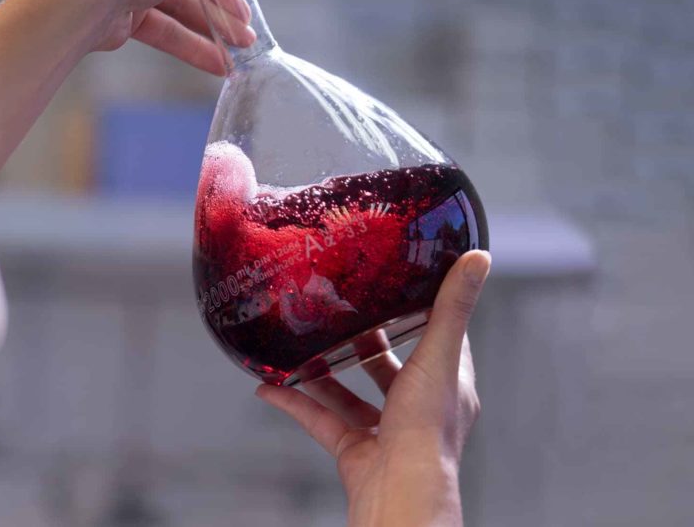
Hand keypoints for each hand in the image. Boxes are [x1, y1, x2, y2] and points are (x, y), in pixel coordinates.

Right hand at [257, 251, 491, 526]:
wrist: (398, 492)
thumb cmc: (427, 431)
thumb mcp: (439, 355)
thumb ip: (452, 307)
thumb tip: (479, 257)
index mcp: (447, 386)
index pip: (441, 341)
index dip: (426, 313)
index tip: (403, 285)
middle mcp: (418, 410)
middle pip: (389, 368)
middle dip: (365, 341)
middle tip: (340, 309)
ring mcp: (384, 432)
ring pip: (351, 395)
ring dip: (324, 371)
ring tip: (300, 343)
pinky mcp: (354, 451)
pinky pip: (320, 422)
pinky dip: (294, 404)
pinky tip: (270, 387)